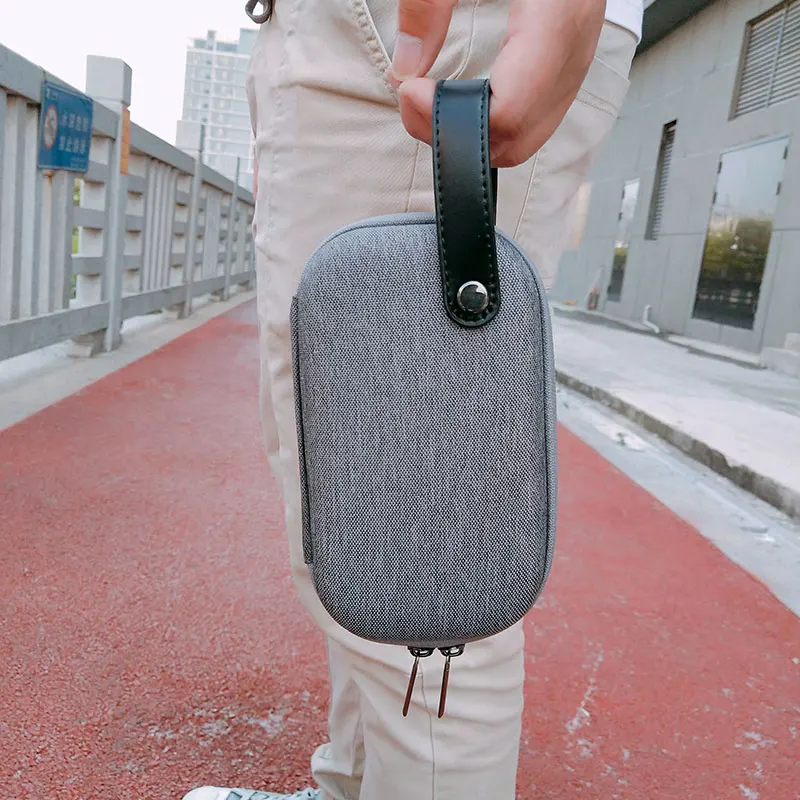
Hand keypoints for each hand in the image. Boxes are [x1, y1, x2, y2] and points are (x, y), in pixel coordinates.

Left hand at [390, 0, 605, 167]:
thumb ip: (428, 3)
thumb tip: (405, 68)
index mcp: (556, 14)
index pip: (510, 112)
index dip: (453, 122)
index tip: (410, 91)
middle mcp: (575, 46)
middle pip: (519, 138)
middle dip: (458, 137)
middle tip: (413, 101)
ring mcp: (578, 58)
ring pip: (528, 137)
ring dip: (474, 134)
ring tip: (431, 99)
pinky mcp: (569, 61)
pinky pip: (536, 118)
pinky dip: (494, 122)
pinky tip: (462, 95)